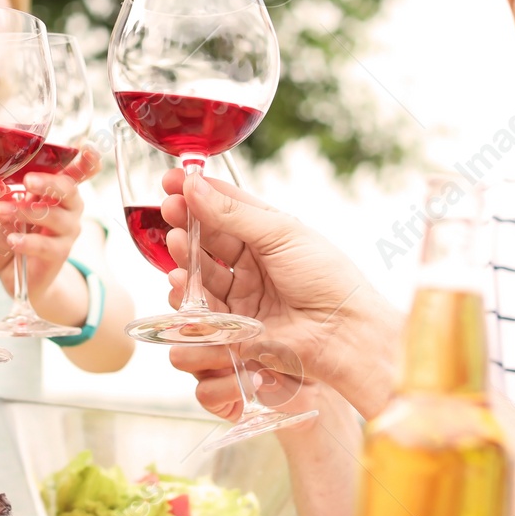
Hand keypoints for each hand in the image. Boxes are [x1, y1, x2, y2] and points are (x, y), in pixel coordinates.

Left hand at [0, 146, 97, 299]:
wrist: (13, 273)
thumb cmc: (9, 233)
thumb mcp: (1, 211)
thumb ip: (4, 199)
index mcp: (57, 191)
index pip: (77, 172)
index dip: (86, 160)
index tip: (88, 147)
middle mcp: (68, 208)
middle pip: (69, 189)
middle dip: (49, 183)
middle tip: (28, 180)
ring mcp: (67, 231)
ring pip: (54, 216)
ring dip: (26, 211)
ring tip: (2, 211)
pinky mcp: (60, 253)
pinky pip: (46, 245)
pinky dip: (27, 241)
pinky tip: (12, 240)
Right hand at [158, 168, 401, 418]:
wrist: (345, 333)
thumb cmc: (327, 278)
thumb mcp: (282, 234)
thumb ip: (233, 213)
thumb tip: (194, 185)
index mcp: (267, 234)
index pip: (223, 208)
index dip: (196, 194)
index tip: (169, 182)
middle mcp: (251, 264)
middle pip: (206, 240)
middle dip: (185, 224)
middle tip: (169, 211)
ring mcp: (242, 296)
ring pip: (199, 274)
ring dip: (184, 258)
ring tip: (177, 244)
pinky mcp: (233, 329)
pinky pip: (202, 311)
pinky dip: (188, 294)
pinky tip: (182, 281)